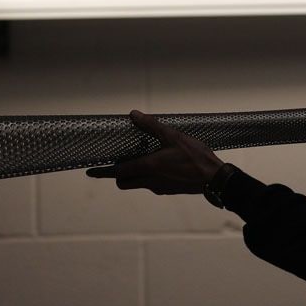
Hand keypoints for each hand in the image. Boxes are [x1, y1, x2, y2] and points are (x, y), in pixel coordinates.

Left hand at [86, 110, 223, 194]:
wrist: (214, 179)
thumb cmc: (195, 158)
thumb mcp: (173, 136)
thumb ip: (151, 126)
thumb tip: (133, 115)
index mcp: (148, 167)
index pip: (118, 172)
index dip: (103, 171)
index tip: (91, 171)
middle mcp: (150, 181)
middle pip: (124, 183)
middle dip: (118, 174)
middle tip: (119, 162)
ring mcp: (160, 188)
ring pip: (138, 184)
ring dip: (134, 174)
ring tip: (143, 159)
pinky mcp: (169, 190)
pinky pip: (152, 185)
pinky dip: (149, 177)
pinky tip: (162, 165)